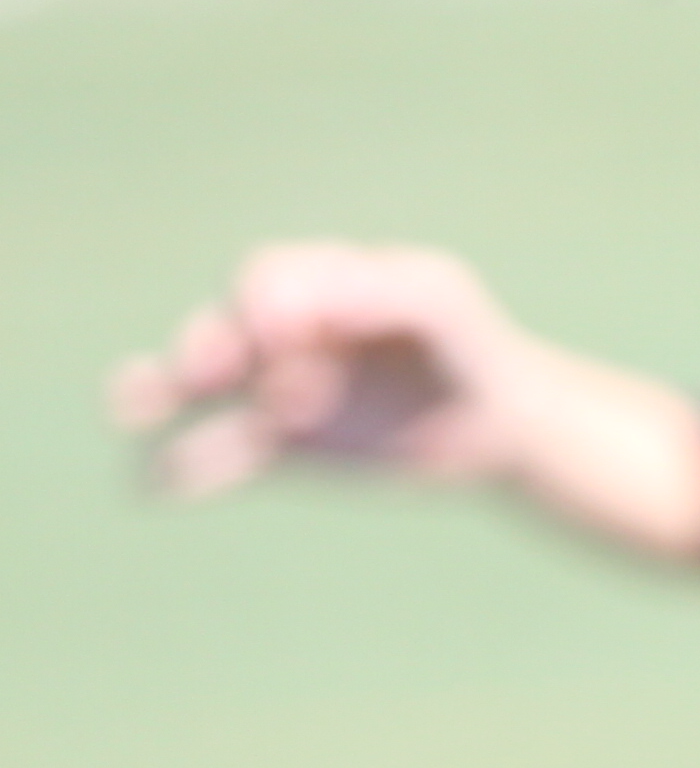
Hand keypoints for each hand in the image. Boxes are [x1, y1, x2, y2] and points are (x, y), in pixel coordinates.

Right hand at [109, 244, 536, 496]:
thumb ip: (378, 291)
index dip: (269, 307)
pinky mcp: (286, 446)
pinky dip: (190, 470)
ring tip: (128, 408)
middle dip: (208, 350)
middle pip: (224, 331)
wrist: (502, 421)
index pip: (268, 281)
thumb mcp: (438, 303)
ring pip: (205, 392)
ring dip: (161, 396)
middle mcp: (286, 332)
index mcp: (318, 284)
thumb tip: (302, 315)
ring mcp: (279, 388)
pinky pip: (227, 456)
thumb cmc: (471, 346)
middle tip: (207, 375)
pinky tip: (152, 486)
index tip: (290, 339)